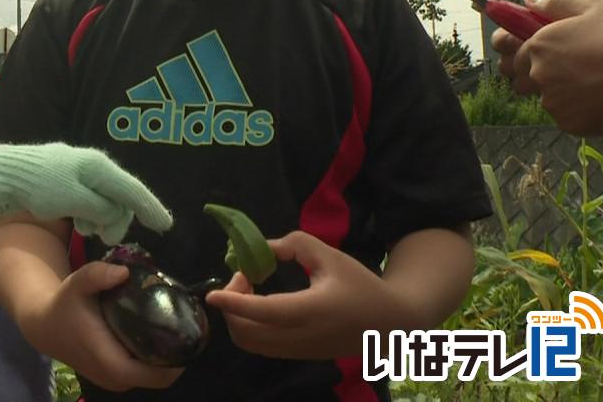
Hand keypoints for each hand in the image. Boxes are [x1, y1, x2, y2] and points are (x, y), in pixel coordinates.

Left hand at [0, 143, 172, 243]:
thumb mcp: (74, 202)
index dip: (151, 208)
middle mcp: (94, 165)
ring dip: (100, 218)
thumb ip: (101, 209)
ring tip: (85, 230)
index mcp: (98, 167)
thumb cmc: (39, 187)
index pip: (132, 190)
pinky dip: (88, 212)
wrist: (5, 175)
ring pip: (104, 199)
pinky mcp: (68, 178)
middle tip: (106, 239)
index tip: (165, 226)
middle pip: (120, 197)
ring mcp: (80, 171)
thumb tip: (116, 215)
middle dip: (117, 219)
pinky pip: (90, 197)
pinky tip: (77, 221)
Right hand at [21, 261, 183, 390]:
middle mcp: (113, 378)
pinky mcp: (114, 378)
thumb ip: (98, 275)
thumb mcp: (77, 283)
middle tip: (187, 329)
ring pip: (152, 378)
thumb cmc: (65, 304)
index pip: (152, 375)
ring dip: (166, 361)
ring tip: (176, 331)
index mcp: (109, 360)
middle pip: (158, 379)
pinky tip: (159, 338)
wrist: (45, 325)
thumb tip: (124, 272)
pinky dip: (154, 362)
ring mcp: (113, 381)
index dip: (175, 363)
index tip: (188, 338)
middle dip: (176, 359)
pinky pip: (143, 375)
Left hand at [204, 231, 410, 359]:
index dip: (235, 303)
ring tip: (249, 289)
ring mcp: (297, 350)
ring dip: (238, 316)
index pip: (264, 312)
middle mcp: (301, 336)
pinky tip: (259, 303)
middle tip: (241, 277)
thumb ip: (296, 245)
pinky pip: (260, 346)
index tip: (212, 294)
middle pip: (247, 332)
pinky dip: (248, 325)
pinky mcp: (297, 355)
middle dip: (232, 305)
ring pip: (250, 343)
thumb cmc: (361, 285)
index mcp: (311, 311)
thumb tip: (264, 248)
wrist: (390, 324)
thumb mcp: (331, 256)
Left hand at [490, 0, 602, 135]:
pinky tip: (599, 96)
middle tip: (565, 66)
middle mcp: (538, 75)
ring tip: (588, 80)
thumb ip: (556, 1)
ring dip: (556, 92)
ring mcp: (554, 103)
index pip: (510, 53)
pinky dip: (576, 110)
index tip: (535, 49)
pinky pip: (565, 117)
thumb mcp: (594, 7)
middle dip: (533, 73)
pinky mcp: (571, 124)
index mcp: (538, 46)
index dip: (519, 50)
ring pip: (544, 99)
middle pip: (520, 79)